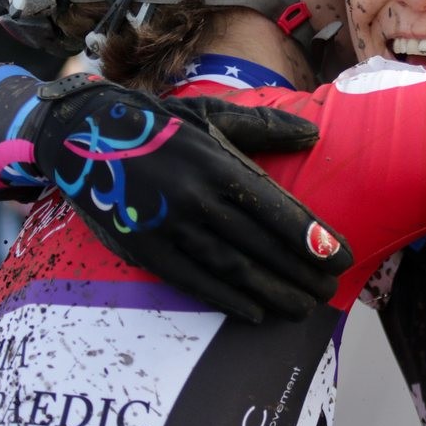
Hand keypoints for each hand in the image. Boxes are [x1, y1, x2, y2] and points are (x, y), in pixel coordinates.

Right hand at [0, 65, 351, 322]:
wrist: (84, 134)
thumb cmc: (158, 124)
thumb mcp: (209, 113)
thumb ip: (263, 126)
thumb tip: (312, 133)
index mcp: (217, 163)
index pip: (276, 210)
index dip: (312, 237)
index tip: (342, 256)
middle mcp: (196, 199)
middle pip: (260, 246)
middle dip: (300, 271)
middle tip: (330, 290)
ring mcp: (168, 227)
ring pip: (232, 268)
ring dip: (272, 291)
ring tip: (302, 306)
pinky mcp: (143, 248)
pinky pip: (192, 280)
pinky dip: (226, 299)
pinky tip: (254, 312)